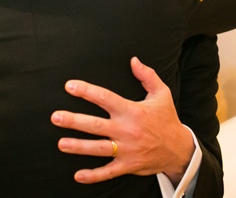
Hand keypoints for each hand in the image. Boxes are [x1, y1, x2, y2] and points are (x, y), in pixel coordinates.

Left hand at [52, 57, 194, 184]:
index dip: (87, 91)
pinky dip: (93, 175)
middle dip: (74, 121)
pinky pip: (108, 172)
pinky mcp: (127, 165)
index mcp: (132, 111)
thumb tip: (133, 60)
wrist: (179, 149)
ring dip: (78, 146)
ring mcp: (126, 150)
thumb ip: (147, 76)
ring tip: (61, 143)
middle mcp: (127, 130)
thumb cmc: (167, 119)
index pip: (106, 98)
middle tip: (56, 117)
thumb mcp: (161, 94)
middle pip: (96, 125)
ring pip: (98, 149)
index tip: (70, 86)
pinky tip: (78, 175)